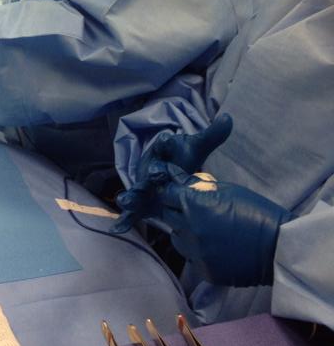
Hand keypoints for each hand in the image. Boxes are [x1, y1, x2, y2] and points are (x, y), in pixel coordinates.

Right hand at [113, 114, 233, 232]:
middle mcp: (151, 166)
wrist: (163, 170)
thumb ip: (212, 135)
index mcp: (163, 150)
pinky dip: (126, 219)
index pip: (164, 144)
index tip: (169, 138)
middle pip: (151, 169)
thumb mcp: (196, 147)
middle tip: (154, 173)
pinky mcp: (142, 201)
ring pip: (139, 190)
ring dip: (133, 196)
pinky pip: (134, 210)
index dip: (166, 142)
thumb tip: (228, 117)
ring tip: (126, 201)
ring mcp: (145, 184)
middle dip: (152, 172)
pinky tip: (118, 228)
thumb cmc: (180, 157)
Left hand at [151, 167, 291, 285]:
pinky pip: (191, 258)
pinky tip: (214, 247)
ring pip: (176, 238)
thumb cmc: (256, 211)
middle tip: (194, 209)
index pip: (166, 194)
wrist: (278, 247)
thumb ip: (199, 186)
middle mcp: (188, 229)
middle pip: (168, 216)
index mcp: (193, 205)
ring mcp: (195, 253)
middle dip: (177, 209)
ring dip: (184, 231)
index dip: (171, 190)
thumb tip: (179, 180)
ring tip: (204, 229)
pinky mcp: (204, 271)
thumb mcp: (228, 189)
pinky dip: (198, 251)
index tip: (177, 191)